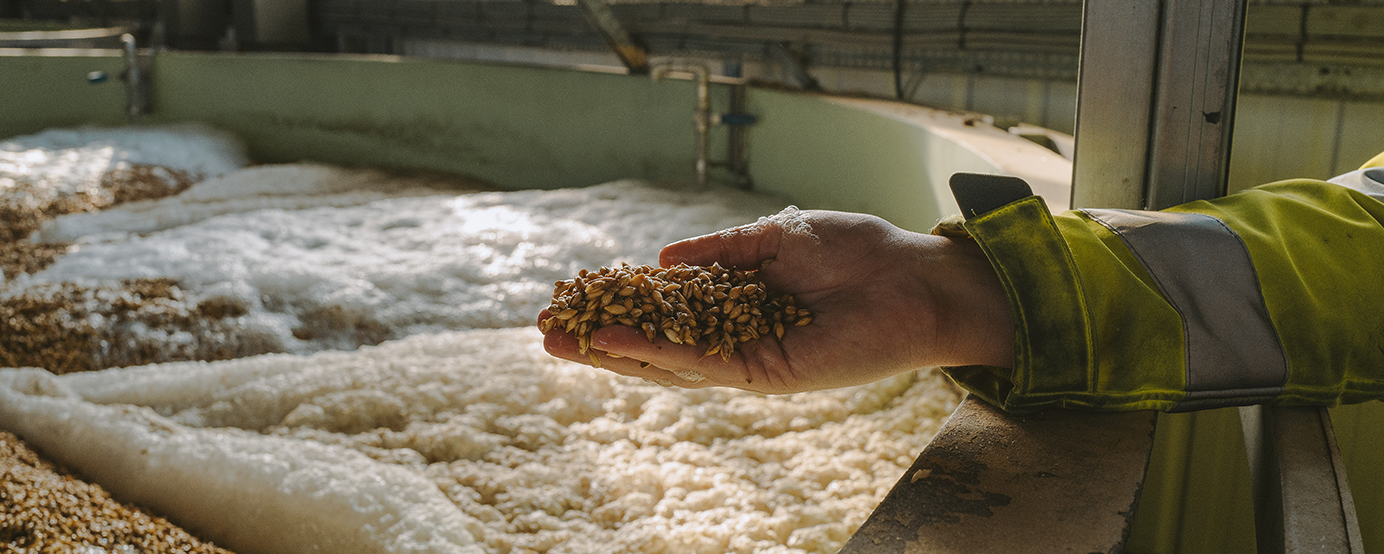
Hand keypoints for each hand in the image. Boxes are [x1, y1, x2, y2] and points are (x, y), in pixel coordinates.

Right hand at [539, 208, 1012, 394]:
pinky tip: (610, 341)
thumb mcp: (774, 239)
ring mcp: (749, 359)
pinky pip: (700, 364)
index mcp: (738, 305)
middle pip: (654, 344)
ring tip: (557, 344)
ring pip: (666, 363)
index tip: (573, 297)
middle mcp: (737, 337)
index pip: (666, 311)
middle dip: (598, 339)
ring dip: (610, 354)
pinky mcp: (765, 373)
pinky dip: (654, 353)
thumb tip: (662, 262)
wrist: (914, 278)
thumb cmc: (857, 252)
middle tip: (543, 331)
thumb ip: (721, 251)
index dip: (619, 305)